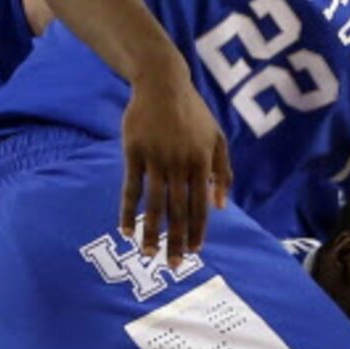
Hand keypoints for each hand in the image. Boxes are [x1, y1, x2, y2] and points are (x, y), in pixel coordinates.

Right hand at [120, 56, 230, 261]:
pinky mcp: (135, 153)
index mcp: (202, 162)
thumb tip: (221, 207)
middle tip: (174, 265)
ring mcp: (156, 159)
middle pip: (179, 210)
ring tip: (147, 253)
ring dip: (151, 232)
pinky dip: (128, 211)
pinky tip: (126, 230)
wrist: (163, 84)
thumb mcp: (216, 138)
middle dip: (177, 240)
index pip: (201, 205)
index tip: (195, 252)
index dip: (198, 230)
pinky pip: (131, 188)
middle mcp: (181, 164)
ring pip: (154, 203)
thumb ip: (223, 172)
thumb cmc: (192, 113)